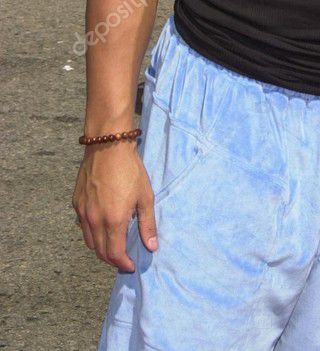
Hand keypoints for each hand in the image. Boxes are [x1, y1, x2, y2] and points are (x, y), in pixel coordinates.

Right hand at [72, 142, 156, 270]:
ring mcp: (83, 212)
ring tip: (113, 246)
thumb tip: (152, 247)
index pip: (115, 254)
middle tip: (123, 258)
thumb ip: (147, 224)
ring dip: (100, 248)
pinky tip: (102, 226)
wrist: (108, 146)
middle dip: (112, 259)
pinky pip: (82, 226)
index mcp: (113, 220)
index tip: (131, 266)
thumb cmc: (130, 170)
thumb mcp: (145, 196)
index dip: (123, 263)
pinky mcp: (76, 203)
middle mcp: (95, 220)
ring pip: (89, 241)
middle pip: (100, 251)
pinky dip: (92, 233)